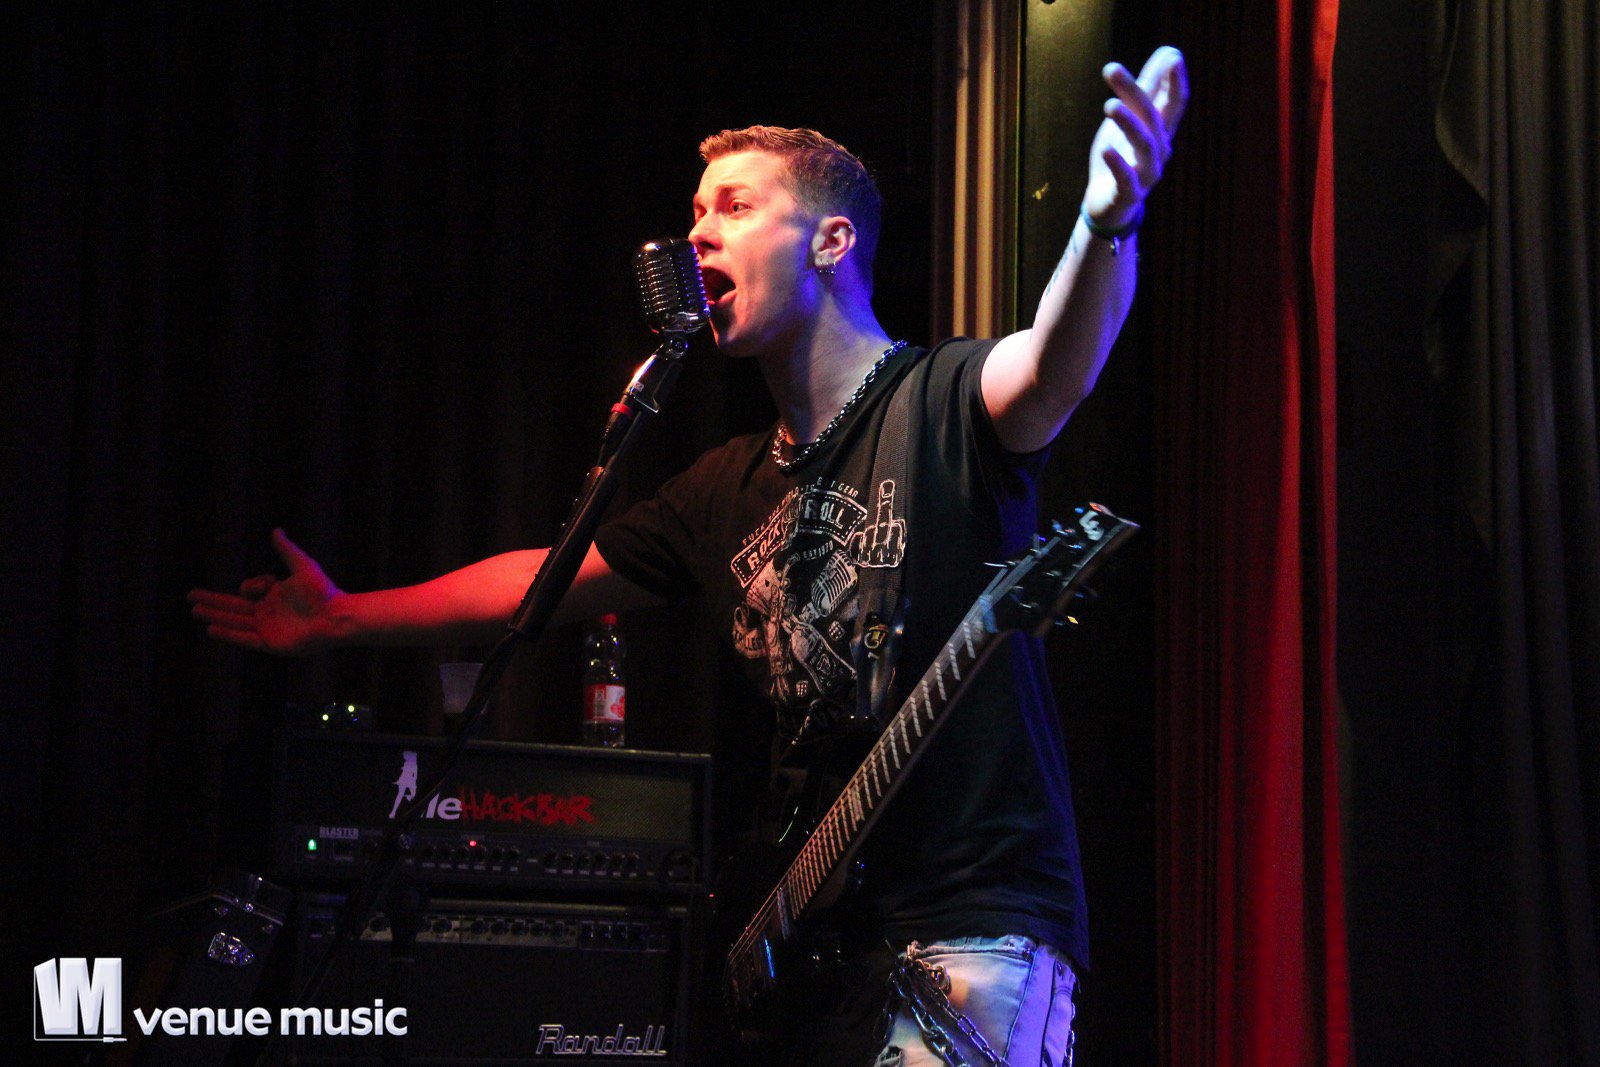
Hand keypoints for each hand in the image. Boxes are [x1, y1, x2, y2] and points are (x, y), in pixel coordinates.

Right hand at [188, 528, 341, 653]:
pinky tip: (211, 629)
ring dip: (216, 616)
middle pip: (233, 607)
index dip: (250, 585)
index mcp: (274, 597)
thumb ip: (286, 551)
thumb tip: (275, 530)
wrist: (337, 616)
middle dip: (212, 601)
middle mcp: (267, 614)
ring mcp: (268, 629)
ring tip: (194, 611)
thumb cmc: (324, 592)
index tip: (267, 584)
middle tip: (190, 596)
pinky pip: (245, 638)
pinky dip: (229, 634)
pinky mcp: (272, 644)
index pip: (248, 592)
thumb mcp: (302, 566)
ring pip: (235, 622)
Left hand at [1081, 46, 1188, 231]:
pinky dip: (1118, 163)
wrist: (1110, 206)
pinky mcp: (1129, 194)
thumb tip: (1168, 52)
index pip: (1174, 102)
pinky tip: (1107, 149)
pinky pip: (1127, 178)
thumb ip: (1149, 89)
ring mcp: (1147, 173)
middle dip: (1135, 91)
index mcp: (1161, 131)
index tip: (1172, 55)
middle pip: (1152, 117)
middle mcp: (1159, 150)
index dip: (1175, 80)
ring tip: (1110, 105)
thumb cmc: (1122, 156)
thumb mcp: (1133, 119)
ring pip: (1143, 145)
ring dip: (1128, 123)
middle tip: (1112, 68)